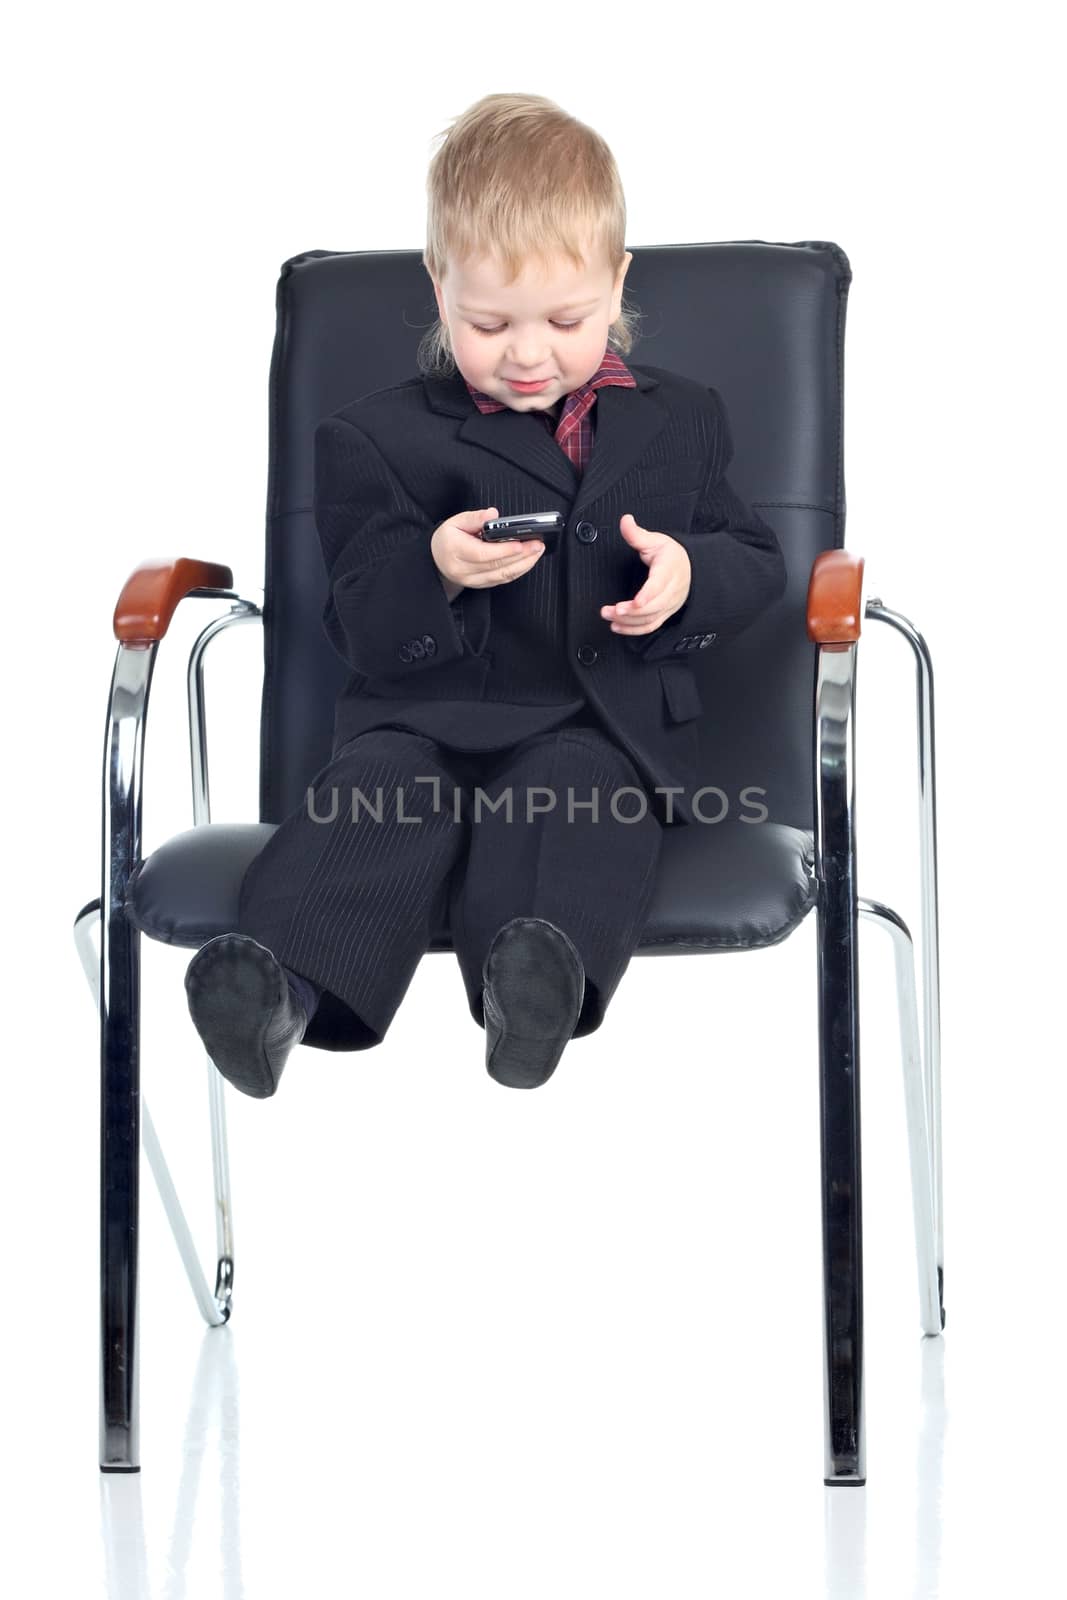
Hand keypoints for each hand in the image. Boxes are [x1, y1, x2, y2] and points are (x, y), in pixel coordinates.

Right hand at [431, 507, 545, 591]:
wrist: (437, 560)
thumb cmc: (447, 539)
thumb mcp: (456, 522)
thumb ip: (475, 517)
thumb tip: (492, 514)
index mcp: (455, 550)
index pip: (482, 553)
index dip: (503, 550)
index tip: (521, 544)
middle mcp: (463, 569)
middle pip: (496, 565)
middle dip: (521, 556)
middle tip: (537, 545)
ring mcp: (472, 580)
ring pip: (502, 575)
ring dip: (523, 564)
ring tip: (537, 552)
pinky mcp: (480, 585)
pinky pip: (502, 579)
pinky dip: (518, 571)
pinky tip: (528, 561)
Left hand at [600, 514, 691, 632]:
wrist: (690, 568)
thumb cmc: (671, 554)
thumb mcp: (655, 540)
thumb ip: (637, 534)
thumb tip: (625, 520)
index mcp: (668, 570)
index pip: (659, 585)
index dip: (647, 595)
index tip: (635, 602)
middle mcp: (671, 590)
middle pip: (653, 606)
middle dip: (630, 612)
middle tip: (609, 610)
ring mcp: (669, 604)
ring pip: (650, 619)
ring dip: (628, 622)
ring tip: (608, 616)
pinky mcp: (665, 613)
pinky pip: (651, 626)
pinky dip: (634, 630)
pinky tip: (618, 627)